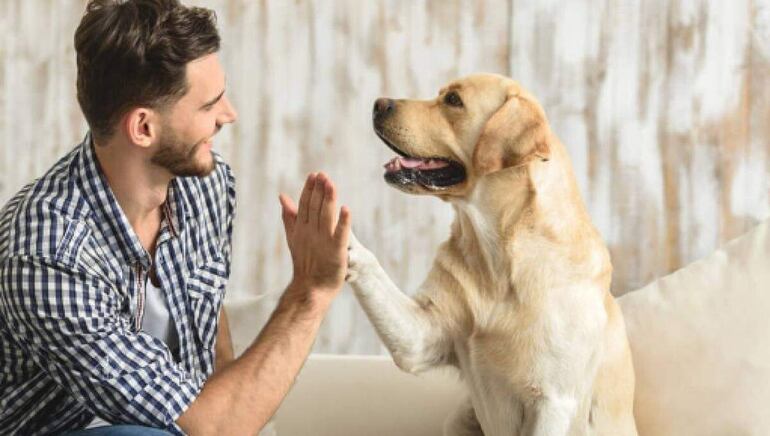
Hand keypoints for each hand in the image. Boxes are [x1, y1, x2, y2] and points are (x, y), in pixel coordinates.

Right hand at [279, 173, 350, 298]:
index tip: (314, 175)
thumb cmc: (305, 263)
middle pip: (315, 207)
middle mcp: (312, 232)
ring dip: (328, 200)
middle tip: (323, 175)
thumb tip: (282, 196)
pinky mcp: (336, 251)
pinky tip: (346, 209)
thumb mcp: (294, 237)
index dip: (310, 189)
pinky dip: (343, 222)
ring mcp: (323, 241)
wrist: (310, 288)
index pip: (305, 204)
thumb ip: (289, 217)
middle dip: (319, 190)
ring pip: (326, 216)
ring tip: (331, 184)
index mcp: (302, 228)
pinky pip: (340, 234)